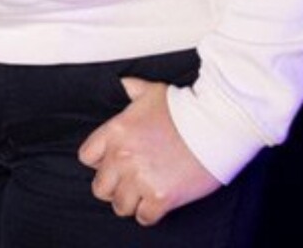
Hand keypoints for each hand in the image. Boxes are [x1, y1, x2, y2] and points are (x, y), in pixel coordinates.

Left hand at [78, 77, 220, 225]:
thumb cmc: (185, 106)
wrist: (216, 123)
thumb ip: (131, 88)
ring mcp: (140, 179)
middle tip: (130, 182)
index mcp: (116, 131)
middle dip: (114, 186)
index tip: (113, 163)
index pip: (86, 157)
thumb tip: (123, 83)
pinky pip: (144, 218)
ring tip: (144, 193)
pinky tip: (159, 202)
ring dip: (132, 202)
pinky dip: (150, 213)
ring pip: (120, 206)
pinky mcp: (161, 197)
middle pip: (100, 188)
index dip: (99, 162)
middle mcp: (122, 157)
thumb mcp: (152, 91)